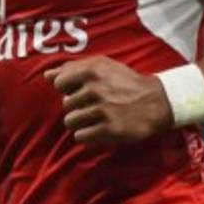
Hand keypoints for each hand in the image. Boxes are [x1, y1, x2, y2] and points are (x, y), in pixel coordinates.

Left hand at [44, 55, 172, 144]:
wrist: (156, 102)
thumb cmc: (125, 82)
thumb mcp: (102, 66)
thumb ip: (73, 68)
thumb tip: (47, 75)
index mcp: (91, 71)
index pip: (59, 83)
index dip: (67, 89)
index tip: (80, 91)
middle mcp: (95, 90)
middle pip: (65, 105)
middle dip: (77, 107)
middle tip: (95, 106)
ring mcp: (101, 110)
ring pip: (70, 122)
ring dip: (80, 123)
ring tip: (95, 119)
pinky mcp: (109, 130)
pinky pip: (81, 137)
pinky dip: (87, 135)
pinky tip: (99, 129)